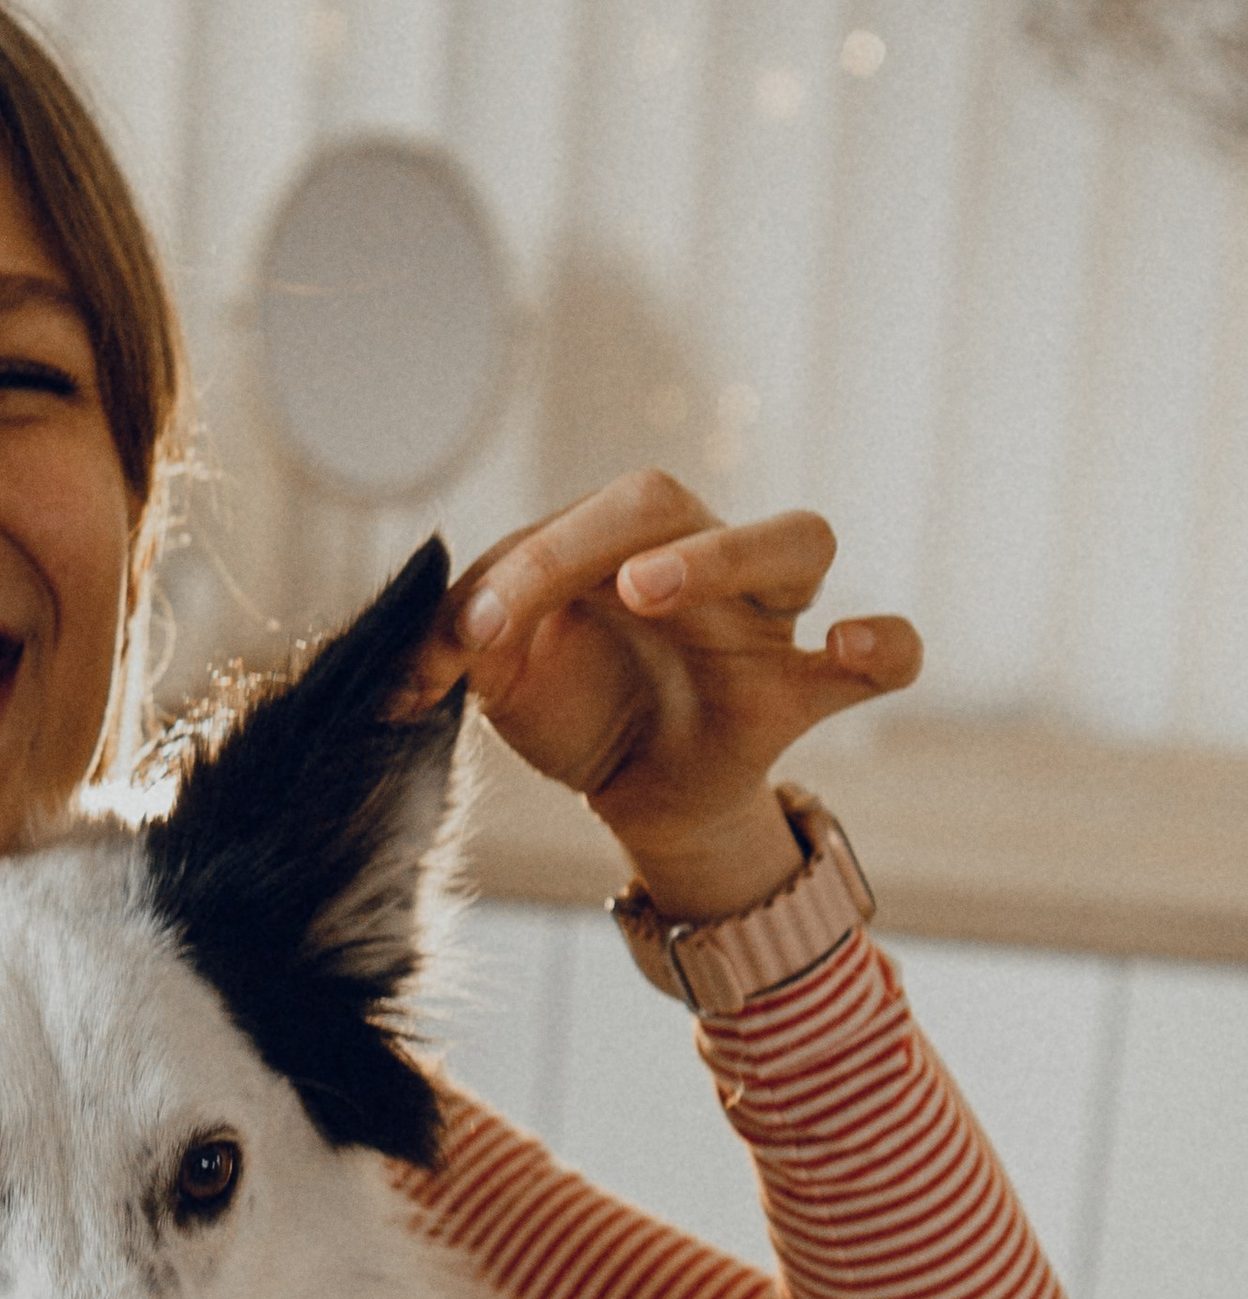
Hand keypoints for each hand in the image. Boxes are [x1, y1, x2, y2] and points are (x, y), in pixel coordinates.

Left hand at [413, 473, 918, 921]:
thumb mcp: (504, 680)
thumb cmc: (577, 709)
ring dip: (723, 554)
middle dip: (603, 537)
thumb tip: (407, 665)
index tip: (467, 642)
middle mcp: (702, 560)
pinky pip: (891, 653)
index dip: (524, 569)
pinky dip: (884, 642)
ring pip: (797, 539)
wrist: (632, 795)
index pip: (580, 521)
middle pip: (675, 502)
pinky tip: (854, 647)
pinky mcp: (801, 692)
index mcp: (622, 545)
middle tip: (546, 586)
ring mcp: (764, 621)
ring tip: (650, 588)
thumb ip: (462, 647)